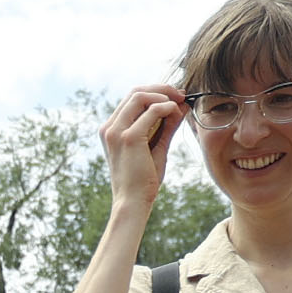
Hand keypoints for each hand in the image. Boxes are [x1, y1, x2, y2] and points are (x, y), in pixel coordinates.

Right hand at [101, 85, 183, 213]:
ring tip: (179, 103)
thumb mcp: (156, 147)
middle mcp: (109, 128)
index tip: (176, 97)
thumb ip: (166, 126)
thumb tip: (181, 106)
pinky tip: (176, 113)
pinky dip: (166, 107)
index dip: (156, 92)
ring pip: (140, 95)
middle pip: (135, 91)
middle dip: (161, 89)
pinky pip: (151, 111)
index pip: (132, 98)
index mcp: (111, 130)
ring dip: (163, 95)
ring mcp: (116, 132)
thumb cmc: (143, 180)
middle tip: (182, 94)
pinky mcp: (129, 138)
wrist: (133, 203)